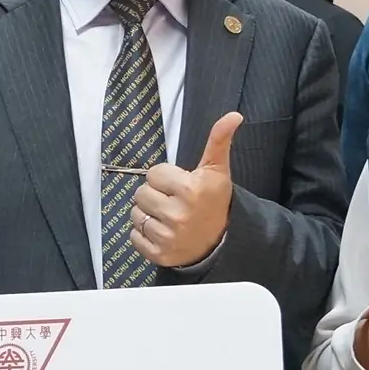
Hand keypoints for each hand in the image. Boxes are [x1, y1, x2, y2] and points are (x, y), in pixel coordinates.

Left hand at [131, 113, 240, 267]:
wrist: (221, 242)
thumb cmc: (214, 201)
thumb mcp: (218, 170)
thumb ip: (219, 140)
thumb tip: (234, 115)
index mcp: (191, 190)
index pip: (153, 173)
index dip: (165, 178)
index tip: (180, 185)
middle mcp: (178, 214)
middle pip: (141, 193)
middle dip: (155, 194)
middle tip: (173, 201)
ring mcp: (168, 237)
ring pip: (136, 214)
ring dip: (147, 214)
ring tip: (167, 216)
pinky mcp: (159, 255)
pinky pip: (134, 236)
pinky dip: (144, 234)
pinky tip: (162, 231)